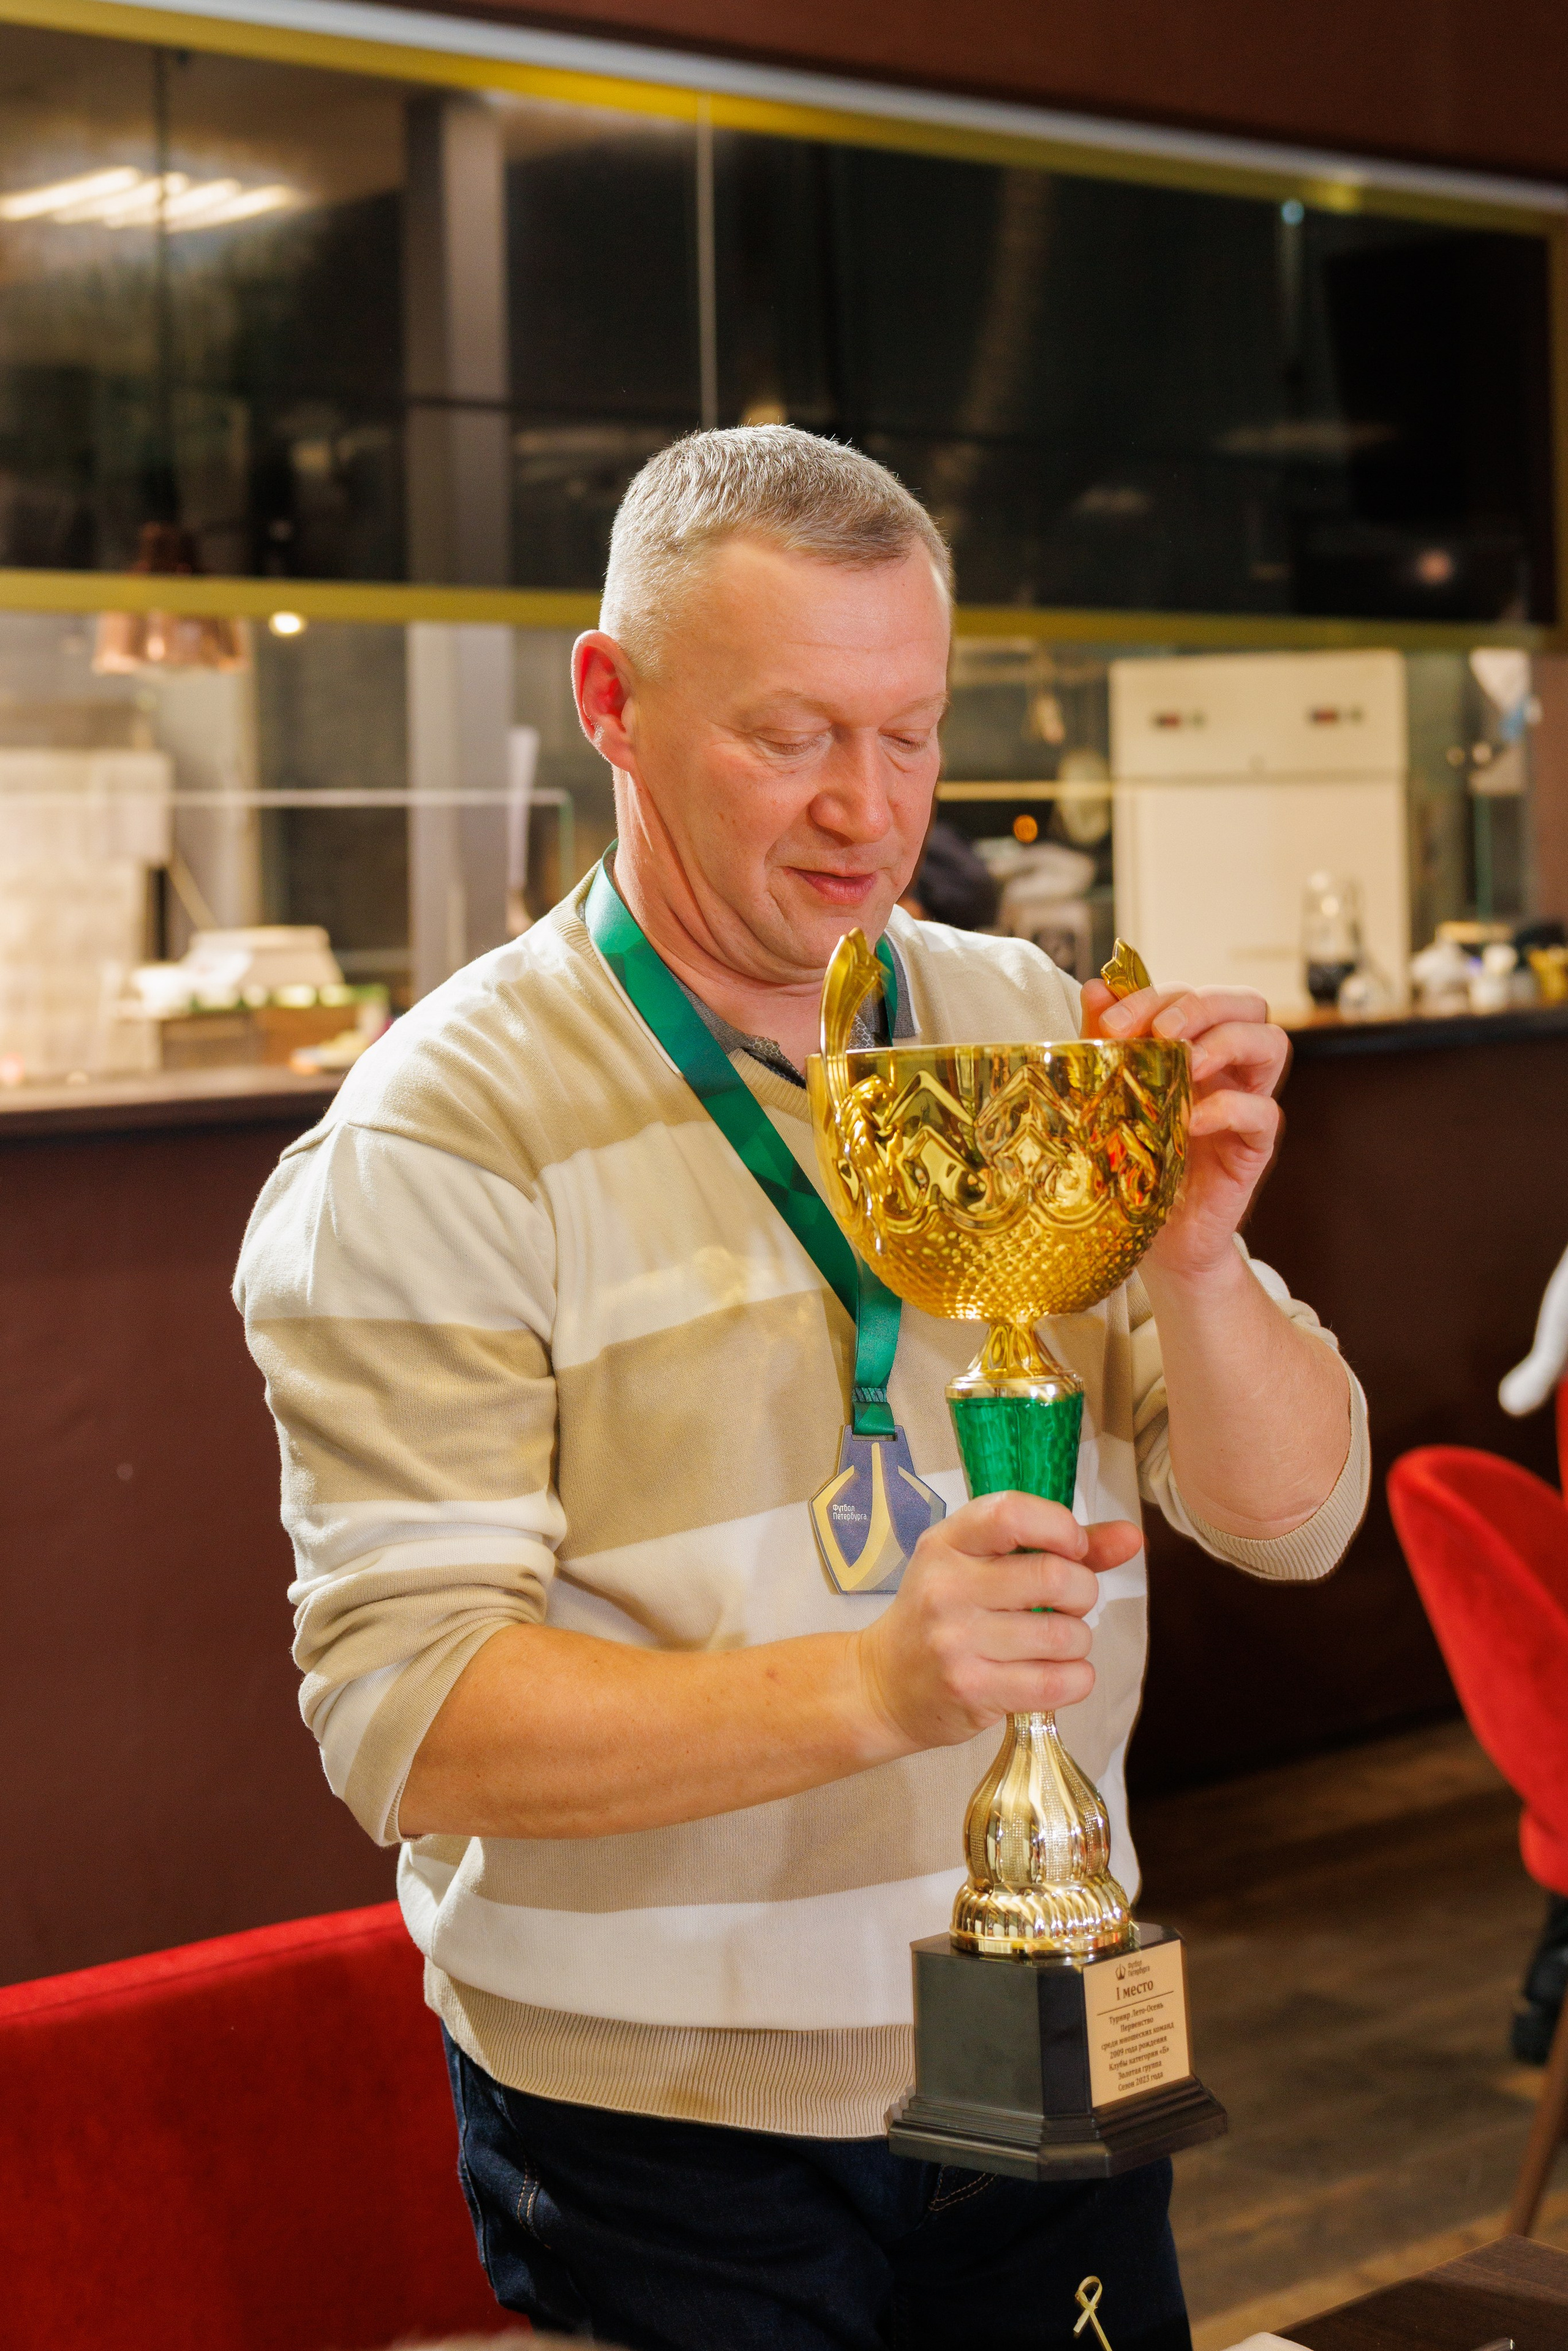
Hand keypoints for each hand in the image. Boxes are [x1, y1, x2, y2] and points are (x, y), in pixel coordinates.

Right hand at [853, 1493, 1142, 1750]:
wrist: (883, 1684)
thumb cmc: (942, 1616)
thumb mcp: (980, 1566)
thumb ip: (1056, 1546)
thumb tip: (1133, 1537)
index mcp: (947, 1543)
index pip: (1012, 1514)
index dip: (1061, 1527)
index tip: (1073, 1548)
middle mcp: (946, 1587)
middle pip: (1054, 1577)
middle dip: (1082, 1593)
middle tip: (1068, 1605)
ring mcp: (955, 1641)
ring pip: (1064, 1635)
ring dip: (1078, 1642)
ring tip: (1057, 1644)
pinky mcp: (971, 1690)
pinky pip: (1057, 1683)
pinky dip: (1076, 1679)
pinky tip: (1059, 1674)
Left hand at [1080, 977, 1288, 1281]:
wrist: (1155, 1238)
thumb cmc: (1134, 1161)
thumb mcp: (1110, 1095)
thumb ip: (1107, 1042)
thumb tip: (1099, 985)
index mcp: (1193, 1046)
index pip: (1190, 996)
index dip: (1155, 997)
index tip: (1113, 1022)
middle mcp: (1228, 1068)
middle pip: (1246, 1004)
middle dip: (1202, 1004)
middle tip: (1162, 1032)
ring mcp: (1245, 1104)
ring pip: (1272, 1043)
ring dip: (1228, 1041)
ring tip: (1187, 1064)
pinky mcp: (1255, 1147)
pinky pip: (1265, 1112)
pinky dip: (1231, 1107)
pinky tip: (1192, 1121)